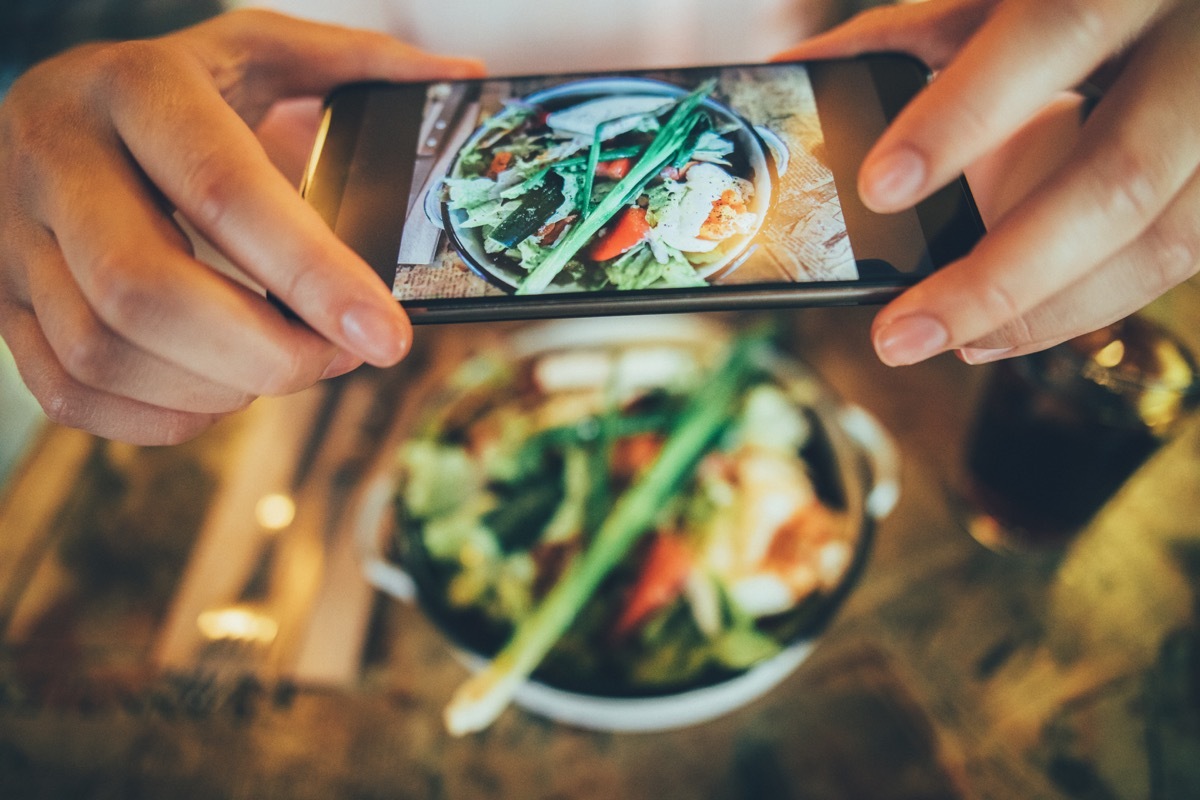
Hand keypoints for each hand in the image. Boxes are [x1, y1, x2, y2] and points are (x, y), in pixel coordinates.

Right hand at [0, 10, 483, 443]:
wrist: (55, 108)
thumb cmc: (178, 90)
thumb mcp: (260, 53)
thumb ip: (359, 63)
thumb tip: (463, 83)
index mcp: (134, 88)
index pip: (224, 192)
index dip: (312, 275)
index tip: (387, 337)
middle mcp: (56, 157)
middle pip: (146, 289)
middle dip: (264, 353)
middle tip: (338, 361)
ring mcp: (15, 235)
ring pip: (104, 350)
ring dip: (217, 388)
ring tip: (281, 367)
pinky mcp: (0, 300)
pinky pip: (70, 391)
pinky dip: (162, 417)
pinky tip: (217, 392)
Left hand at [776, 0, 1199, 365]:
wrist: (1190, 11)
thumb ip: (918, 32)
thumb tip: (804, 77)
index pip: (1051, 34)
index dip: (966, 115)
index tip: (881, 186)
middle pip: (1120, 178)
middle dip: (1001, 275)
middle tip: (903, 333)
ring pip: (1167, 239)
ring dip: (1051, 312)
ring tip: (957, 344)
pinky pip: (1184, 254)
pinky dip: (1095, 302)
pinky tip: (1022, 325)